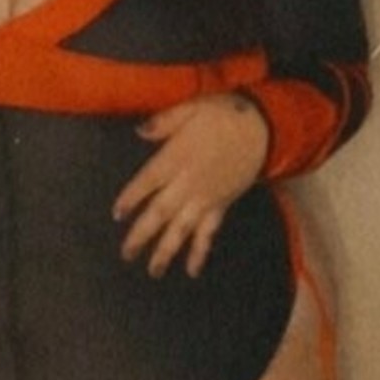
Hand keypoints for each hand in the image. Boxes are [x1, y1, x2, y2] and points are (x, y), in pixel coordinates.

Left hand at [112, 94, 269, 279]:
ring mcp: (206, 198)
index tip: (117, 215)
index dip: (131, 199)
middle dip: (142, 235)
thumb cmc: (224, 114)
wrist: (263, 129)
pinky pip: (209, 232)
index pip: (147, 182)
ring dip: (166, 251)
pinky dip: (200, 252)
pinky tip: (192, 270)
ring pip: (182, 229)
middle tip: (126, 255)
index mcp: (176, 158)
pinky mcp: (221, 205)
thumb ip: (164, 121)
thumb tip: (139, 131)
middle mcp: (188, 183)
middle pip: (160, 213)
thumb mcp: (191, 107)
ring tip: (153, 271)